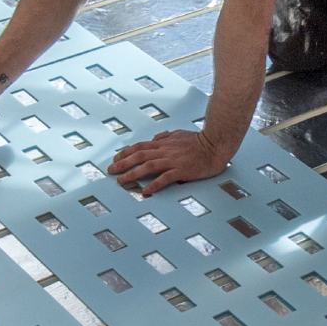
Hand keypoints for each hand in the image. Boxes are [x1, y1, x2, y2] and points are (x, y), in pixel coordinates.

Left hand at [108, 128, 231, 196]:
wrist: (215, 145)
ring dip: (133, 174)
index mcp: (163, 143)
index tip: (115, 159)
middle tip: (110, 171)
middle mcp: (165, 151)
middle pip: (139, 156)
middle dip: (123, 164)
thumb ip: (166, 137)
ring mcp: (173, 161)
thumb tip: (155, 139)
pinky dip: (154, 184)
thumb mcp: (179, 134)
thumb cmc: (199, 140)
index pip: (140, 147)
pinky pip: (165, 178)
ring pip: (148, 166)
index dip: (126, 153)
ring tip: (122, 181)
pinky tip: (145, 191)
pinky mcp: (182, 170)